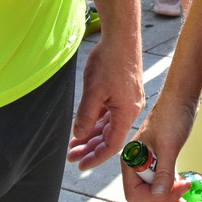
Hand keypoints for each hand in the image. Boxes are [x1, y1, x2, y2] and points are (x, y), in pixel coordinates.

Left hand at [67, 29, 144, 172]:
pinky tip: (83, 126)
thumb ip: (85, 117)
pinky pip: (110, 114)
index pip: (112, 145)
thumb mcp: (93, 92)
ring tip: (74, 144)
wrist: (121, 36)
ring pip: (109, 126)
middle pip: (111, 137)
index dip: (96, 157)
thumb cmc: (109, 61)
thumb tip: (79, 136)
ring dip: (92, 135)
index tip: (80, 164)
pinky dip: (97, 122)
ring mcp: (128, 101)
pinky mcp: (123, 92)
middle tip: (71, 156)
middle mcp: (130, 109)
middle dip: (90, 148)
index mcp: (127, 112)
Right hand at [121, 96, 200, 201]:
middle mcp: (136, 164)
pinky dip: (167, 192)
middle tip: (181, 199)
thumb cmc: (172, 115)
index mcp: (131, 159)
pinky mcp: (158, 161)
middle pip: (143, 196)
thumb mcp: (169, 146)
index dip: (153, 198)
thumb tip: (160, 194)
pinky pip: (159, 183)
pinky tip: (176, 195)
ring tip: (182, 199)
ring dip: (166, 199)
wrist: (181, 99)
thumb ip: (164, 172)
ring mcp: (147, 163)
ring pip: (152, 192)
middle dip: (162, 201)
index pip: (134, 193)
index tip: (172, 193)